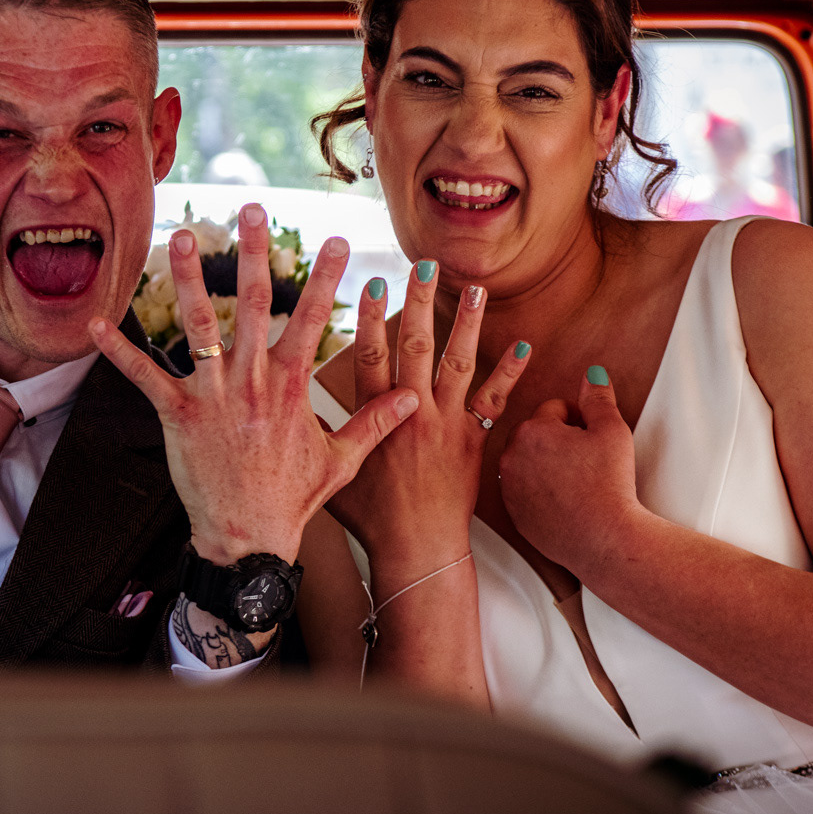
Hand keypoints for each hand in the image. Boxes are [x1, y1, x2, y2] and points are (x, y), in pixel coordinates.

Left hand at [91, 203, 419, 564]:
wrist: (249, 540)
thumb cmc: (293, 501)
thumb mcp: (342, 460)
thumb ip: (374, 422)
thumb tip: (410, 397)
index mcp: (293, 386)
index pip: (312, 319)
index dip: (325, 278)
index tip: (334, 240)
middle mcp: (254, 382)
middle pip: (256, 304)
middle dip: (253, 253)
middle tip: (251, 209)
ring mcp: (214, 397)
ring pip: (201, 326)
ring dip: (188, 279)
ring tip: (179, 237)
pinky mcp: (177, 416)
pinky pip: (143, 376)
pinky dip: (118, 350)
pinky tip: (95, 322)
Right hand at [326, 261, 531, 576]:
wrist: (417, 549)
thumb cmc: (371, 517)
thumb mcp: (332, 471)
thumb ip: (317, 432)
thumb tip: (289, 404)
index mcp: (375, 417)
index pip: (371, 355)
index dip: (370, 316)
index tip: (372, 279)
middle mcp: (413, 412)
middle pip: (416, 346)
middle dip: (419, 302)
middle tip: (424, 264)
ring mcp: (447, 423)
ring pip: (458, 362)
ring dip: (466, 322)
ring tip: (473, 287)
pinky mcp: (473, 438)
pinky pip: (495, 399)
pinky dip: (510, 371)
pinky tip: (524, 343)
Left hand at [498, 367, 642, 573]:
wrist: (603, 539)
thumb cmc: (609, 483)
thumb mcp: (612, 430)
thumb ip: (598, 397)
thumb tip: (591, 374)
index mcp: (532, 429)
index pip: (554, 409)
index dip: (580, 420)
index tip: (593, 438)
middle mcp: (510, 455)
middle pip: (537, 433)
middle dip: (559, 439)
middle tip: (586, 459)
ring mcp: (508, 487)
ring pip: (529, 461)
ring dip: (547, 463)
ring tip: (576, 480)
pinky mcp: (512, 513)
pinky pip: (525, 490)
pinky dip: (540, 490)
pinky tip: (564, 499)